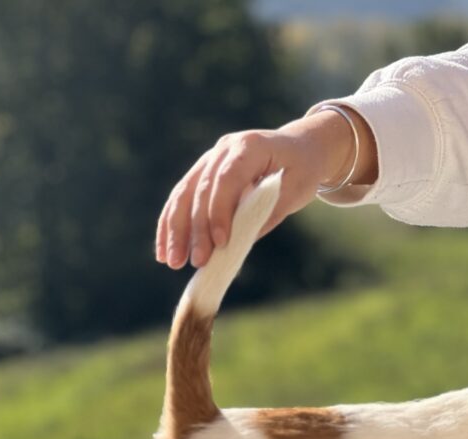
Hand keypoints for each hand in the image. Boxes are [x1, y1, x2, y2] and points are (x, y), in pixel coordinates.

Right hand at [156, 107, 375, 268]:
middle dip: (196, 229)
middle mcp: (223, 149)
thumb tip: (235, 245)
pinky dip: (172, 224)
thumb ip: (266, 214)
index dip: (220, 211)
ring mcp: (209, 160)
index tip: (220, 242)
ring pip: (183, 194)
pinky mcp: (203, 174)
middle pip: (200, 190)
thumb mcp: (295, 192)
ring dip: (175, 230)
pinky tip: (166, 250)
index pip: (227, 179)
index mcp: (249, 146)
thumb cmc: (302, 170)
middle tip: (196, 262)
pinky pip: (181, 199)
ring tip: (172, 261)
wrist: (299, 148)